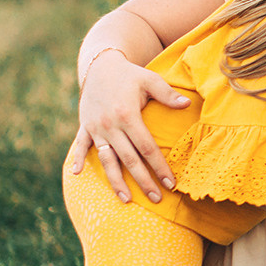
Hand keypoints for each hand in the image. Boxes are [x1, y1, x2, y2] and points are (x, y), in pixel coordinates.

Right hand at [66, 52, 189, 202]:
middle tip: (156, 199)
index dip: (159, 167)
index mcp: (128, 115)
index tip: (171, 183)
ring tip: (126, 199)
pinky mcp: (85, 126)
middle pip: (129, 160)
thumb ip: (167, 94)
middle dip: (143, 181)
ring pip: (106, 160)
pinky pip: (80, 145)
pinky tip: (77, 174)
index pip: (147, 148)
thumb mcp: (150, 79)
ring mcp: (96, 127)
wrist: (100, 66)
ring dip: (115, 181)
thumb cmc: (130, 74)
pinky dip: (78, 159)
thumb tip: (187, 104)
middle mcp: (110, 125)